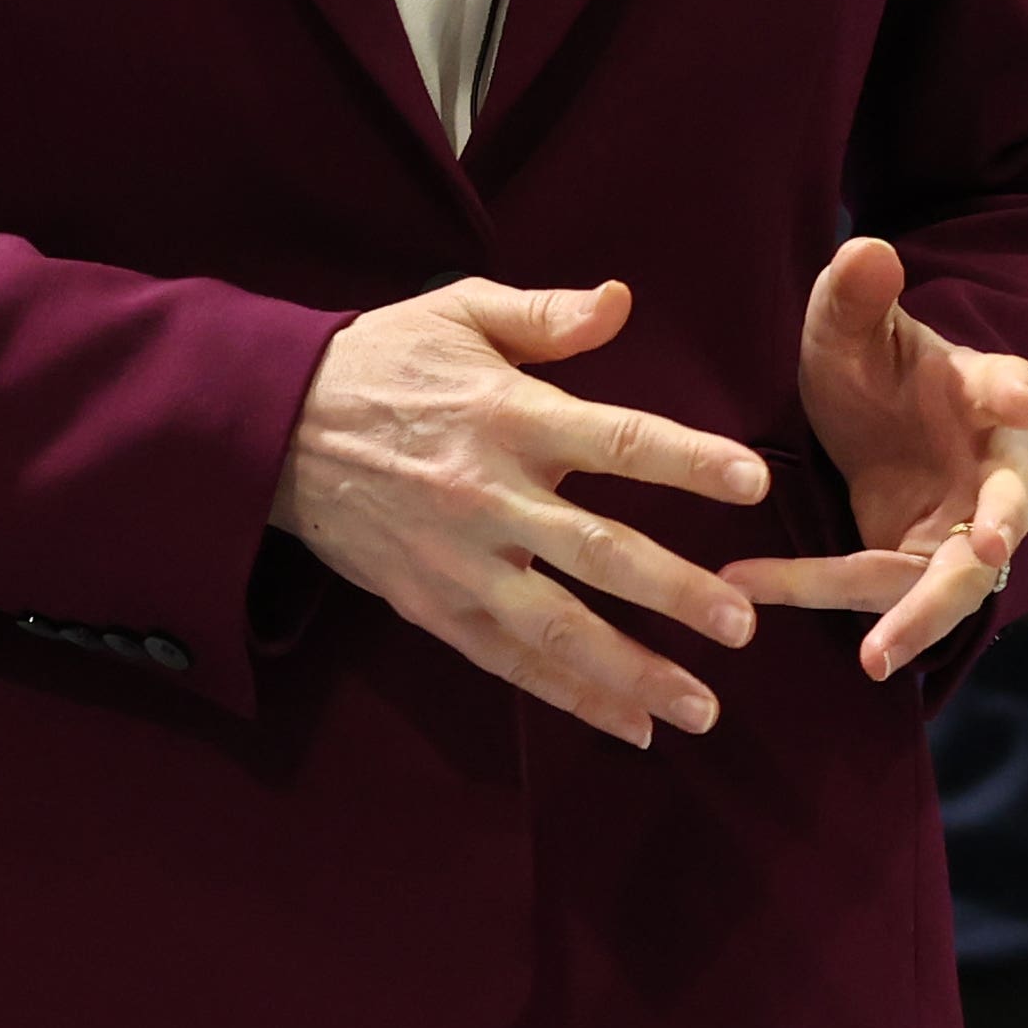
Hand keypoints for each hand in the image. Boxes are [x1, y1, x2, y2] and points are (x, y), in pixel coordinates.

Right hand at [274, 281, 770, 749]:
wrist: (273, 426)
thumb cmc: (382, 361)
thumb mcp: (459, 313)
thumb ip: (546, 315)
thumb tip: (622, 300)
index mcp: (509, 415)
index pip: (618, 439)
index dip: (689, 462)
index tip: (754, 483)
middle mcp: (489, 495)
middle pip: (597, 551)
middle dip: (674, 591)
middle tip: (744, 623)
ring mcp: (459, 560)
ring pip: (557, 626)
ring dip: (633, 671)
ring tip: (702, 706)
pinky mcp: (431, 605)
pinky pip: (508, 661)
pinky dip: (569, 696)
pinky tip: (630, 726)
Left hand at [724, 236, 1027, 678]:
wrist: (871, 416)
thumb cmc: (875, 365)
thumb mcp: (851, 327)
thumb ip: (856, 294)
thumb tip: (868, 250)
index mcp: (988, 392)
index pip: (1009, 387)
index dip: (1012, 391)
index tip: (1017, 397)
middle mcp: (993, 468)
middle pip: (1008, 507)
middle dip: (999, 532)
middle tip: (985, 549)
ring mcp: (963, 525)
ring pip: (953, 579)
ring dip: (917, 618)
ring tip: (875, 659)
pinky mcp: (920, 566)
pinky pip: (878, 591)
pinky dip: (816, 592)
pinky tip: (748, 586)